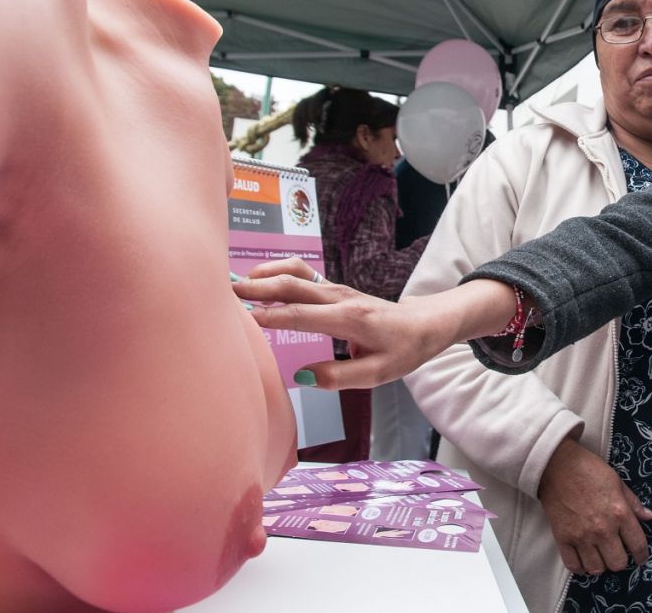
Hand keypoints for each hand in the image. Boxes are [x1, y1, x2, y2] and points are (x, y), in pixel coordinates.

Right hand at [232, 258, 516, 388]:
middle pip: (293, 286)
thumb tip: (302, 377)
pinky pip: (303, 276)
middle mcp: (339, 298)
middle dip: (258, 287)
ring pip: (297, 274)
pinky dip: (278, 274)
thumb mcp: (379, 374)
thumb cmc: (404, 350)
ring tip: (235, 282)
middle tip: (225, 292)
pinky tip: (258, 279)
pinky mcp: (335, 290)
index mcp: (349, 320)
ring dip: (266, 275)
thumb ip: (340, 377)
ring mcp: (336, 290)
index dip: (270, 316)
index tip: (240, 318)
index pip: (301, 316)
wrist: (426, 323)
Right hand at [538, 437, 651, 575]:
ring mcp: (582, 536)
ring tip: (599, 556)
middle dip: (620, 560)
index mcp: (620, 513)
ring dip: (600, 564)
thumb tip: (648, 517)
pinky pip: (573, 566)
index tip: (640, 558)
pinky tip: (583, 559)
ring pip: (597, 569)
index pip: (638, 545)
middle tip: (616, 553)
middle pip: (618, 563)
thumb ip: (633, 503)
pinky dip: (580, 567)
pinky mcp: (563, 538)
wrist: (557, 465)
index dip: (642, 555)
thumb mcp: (617, 482)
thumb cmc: (589, 470)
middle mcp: (603, 529)